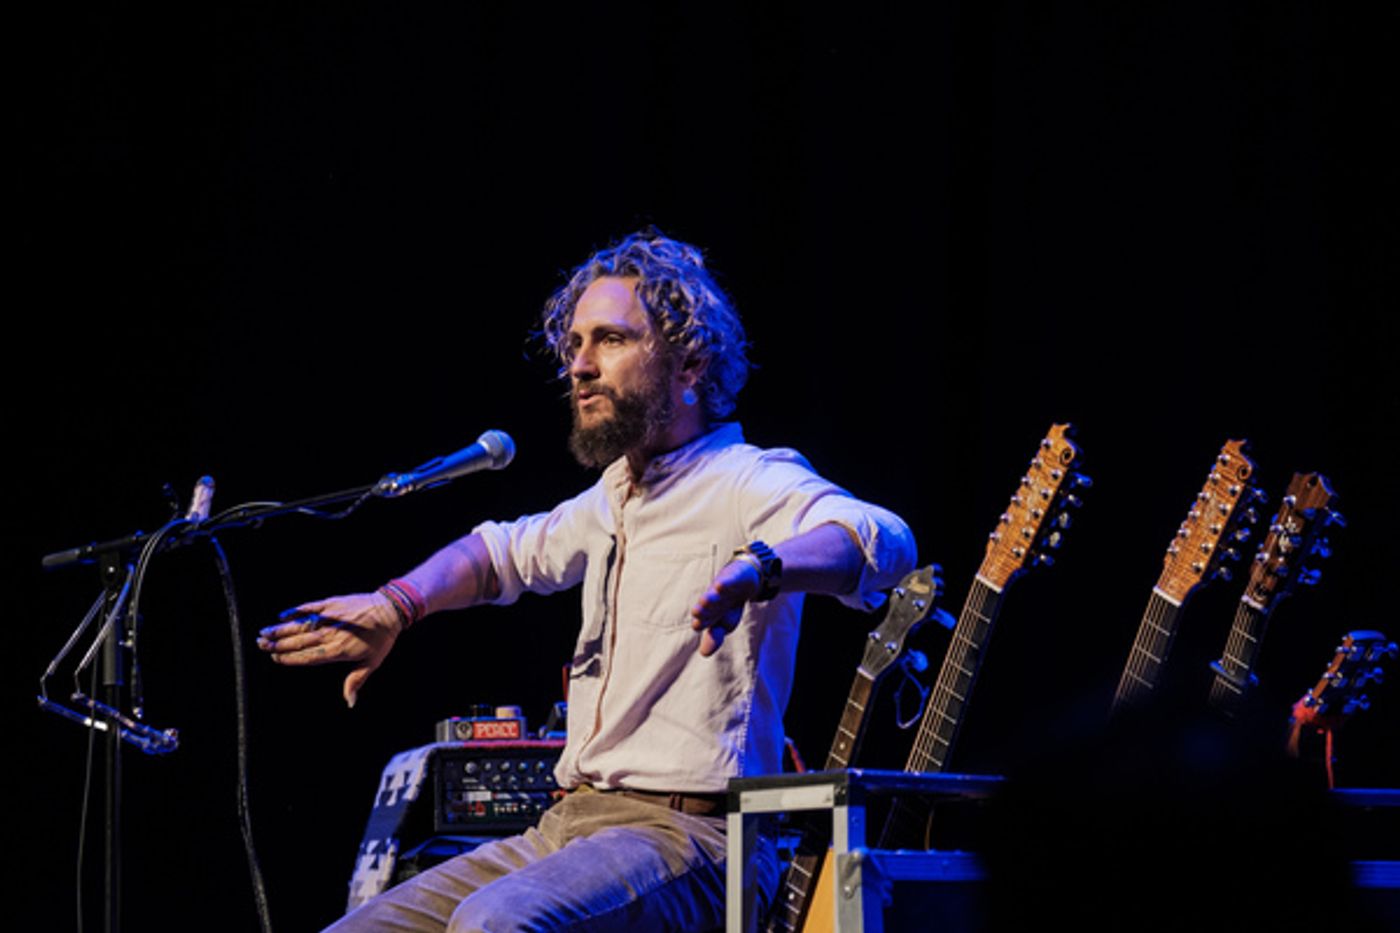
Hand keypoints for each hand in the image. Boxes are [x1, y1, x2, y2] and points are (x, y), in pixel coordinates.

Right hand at [257, 592, 401, 706]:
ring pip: (300, 626)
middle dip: (278, 645)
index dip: (290, 659)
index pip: (308, 657)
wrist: (391, 609)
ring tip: (264, 633)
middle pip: (299, 642)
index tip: (274, 658)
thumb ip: (356, 681)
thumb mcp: (372, 662)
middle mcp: (330, 635)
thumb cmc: (382, 638)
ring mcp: (330, 618)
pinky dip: (296, 611)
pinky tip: (282, 615)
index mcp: (338, 651)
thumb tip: (349, 703)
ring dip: (281, 630)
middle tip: (260, 645)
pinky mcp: (332, 604)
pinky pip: (310, 608)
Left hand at [690, 559, 761, 656]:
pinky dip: (724, 584)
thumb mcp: (724, 623)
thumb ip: (715, 637)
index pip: (703, 620)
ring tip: (705, 601)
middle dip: (702, 610)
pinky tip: (720, 586)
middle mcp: (713, 601)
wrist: (742, 580)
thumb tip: (703, 654)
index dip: (701, 622)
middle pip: (707, 607)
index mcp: (709, 614)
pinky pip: (728, 581)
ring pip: (715, 594)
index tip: (698, 625)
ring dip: (710, 598)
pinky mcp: (732, 577)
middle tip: (696, 613)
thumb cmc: (728, 606)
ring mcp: (722, 589)